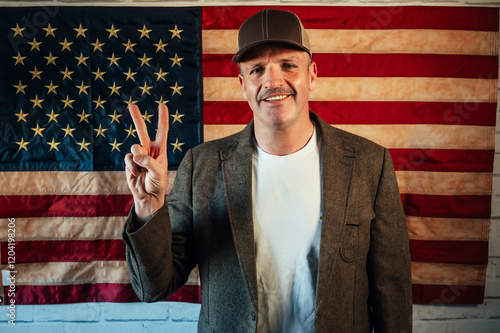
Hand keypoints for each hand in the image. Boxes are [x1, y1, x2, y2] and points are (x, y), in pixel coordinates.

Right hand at [124, 104, 168, 223]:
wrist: (147, 196)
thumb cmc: (158, 184)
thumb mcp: (158, 174)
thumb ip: (149, 163)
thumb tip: (137, 155)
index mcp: (160, 150)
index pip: (162, 131)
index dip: (162, 118)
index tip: (162, 106)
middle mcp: (149, 150)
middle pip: (142, 131)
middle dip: (137, 118)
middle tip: (132, 105)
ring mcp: (138, 155)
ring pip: (134, 147)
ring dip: (137, 158)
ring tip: (142, 169)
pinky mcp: (129, 162)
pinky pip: (128, 159)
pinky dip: (131, 166)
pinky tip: (136, 174)